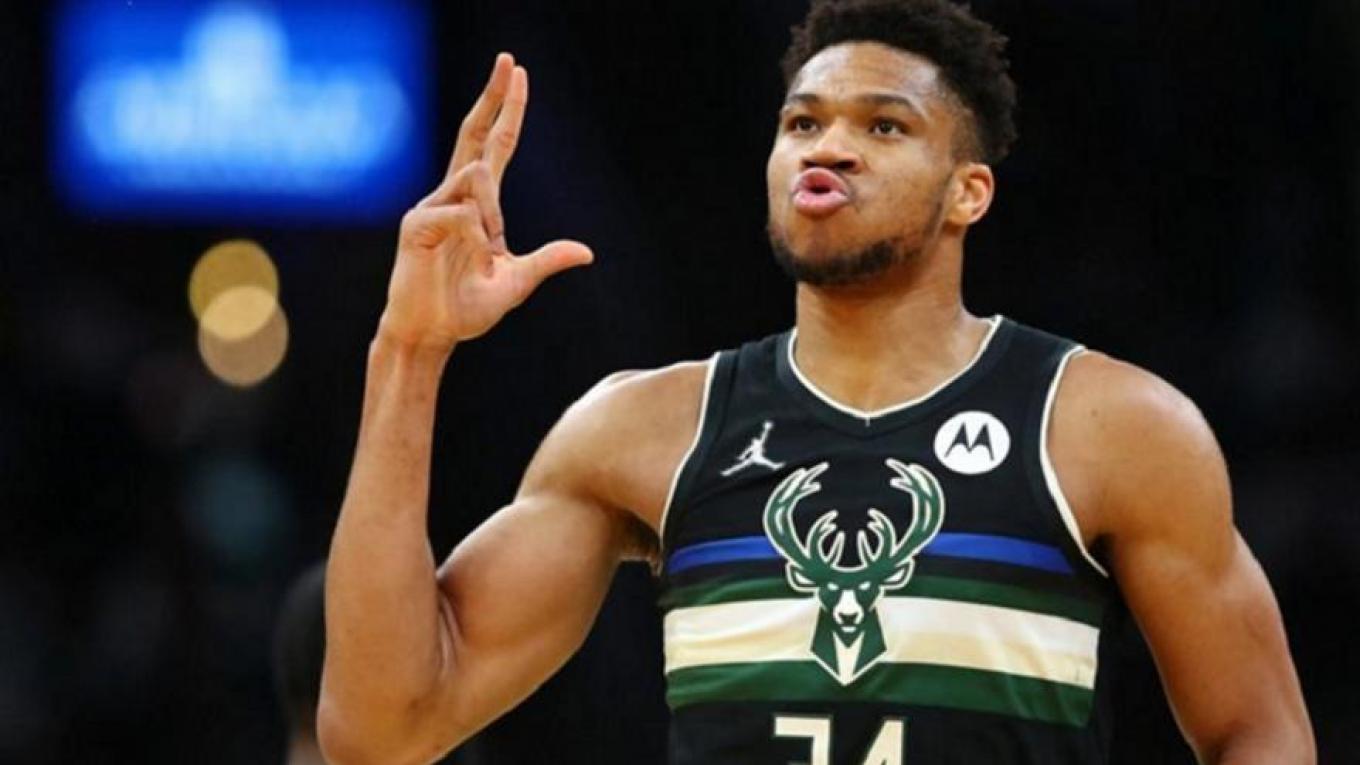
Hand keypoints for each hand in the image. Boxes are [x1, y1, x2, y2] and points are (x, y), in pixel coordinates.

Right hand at [379, 53, 592, 350]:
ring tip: (483, 256)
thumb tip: (587, 252)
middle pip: (473, 133)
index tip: (517, 75)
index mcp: (478, 206)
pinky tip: (469, 259)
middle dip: (493, 96)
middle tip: (510, 59)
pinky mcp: (418, 222)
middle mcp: (453, 196)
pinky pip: (463, 213)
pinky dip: (475, 237)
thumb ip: (547, 262)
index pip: (495, 146)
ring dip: (492, 219)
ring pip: (479, 178)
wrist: (431, 334)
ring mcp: (433, 205)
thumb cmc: (465, 309)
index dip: (506, 111)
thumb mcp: (516, 283)